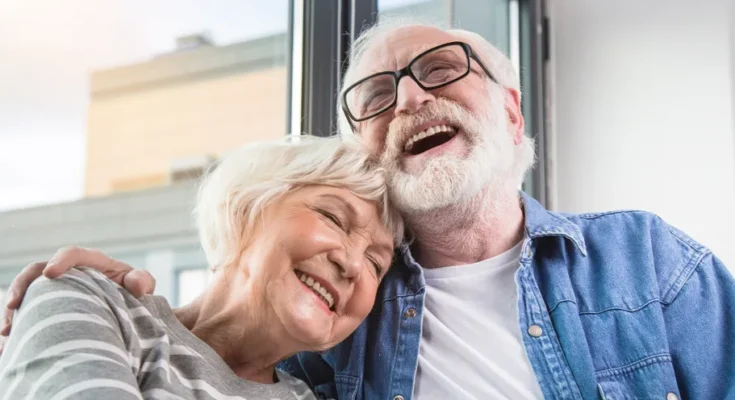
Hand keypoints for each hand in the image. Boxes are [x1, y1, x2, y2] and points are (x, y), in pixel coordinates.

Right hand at [0, 246, 155, 339]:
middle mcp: (68, 272)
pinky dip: (18, 324)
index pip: (72, 254)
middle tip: (13, 306)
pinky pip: (27, 312)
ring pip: (27, 293)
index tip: (50, 274)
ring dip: (13, 310)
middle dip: (22, 286)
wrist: (126, 305)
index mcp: (92, 262)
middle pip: (37, 271)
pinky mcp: (48, 305)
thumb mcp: (140, 284)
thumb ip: (142, 280)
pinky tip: (10, 344)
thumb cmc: (133, 291)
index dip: (60, 261)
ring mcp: (55, 288)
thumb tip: (137, 285)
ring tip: (7, 331)